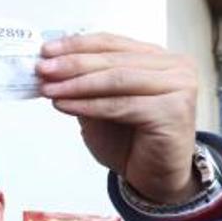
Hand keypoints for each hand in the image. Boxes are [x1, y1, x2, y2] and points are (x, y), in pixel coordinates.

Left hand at [37, 33, 199, 204]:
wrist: (155, 178)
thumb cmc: (131, 142)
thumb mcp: (101, 105)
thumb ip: (84, 84)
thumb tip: (50, 65)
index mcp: (158, 57)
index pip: (112, 42)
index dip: (76, 45)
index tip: (45, 50)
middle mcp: (175, 66)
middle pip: (113, 59)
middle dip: (72, 64)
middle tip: (42, 69)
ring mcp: (179, 86)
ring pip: (117, 80)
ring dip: (76, 84)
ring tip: (48, 88)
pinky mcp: (173, 110)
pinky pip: (121, 105)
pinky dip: (88, 105)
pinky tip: (64, 105)